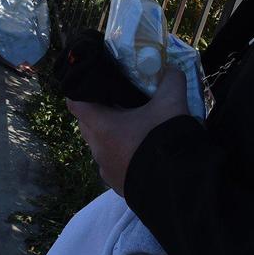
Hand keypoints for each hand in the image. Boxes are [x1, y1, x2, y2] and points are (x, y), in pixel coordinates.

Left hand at [66, 68, 188, 196]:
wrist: (178, 186)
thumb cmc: (165, 139)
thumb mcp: (171, 104)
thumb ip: (170, 81)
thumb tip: (172, 68)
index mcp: (101, 126)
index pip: (75, 104)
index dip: (80, 91)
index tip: (92, 84)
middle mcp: (98, 149)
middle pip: (88, 125)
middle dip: (99, 112)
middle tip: (119, 101)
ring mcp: (107, 171)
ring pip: (101, 146)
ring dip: (112, 136)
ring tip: (134, 127)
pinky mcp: (119, 186)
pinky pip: (114, 165)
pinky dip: (122, 156)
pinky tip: (142, 151)